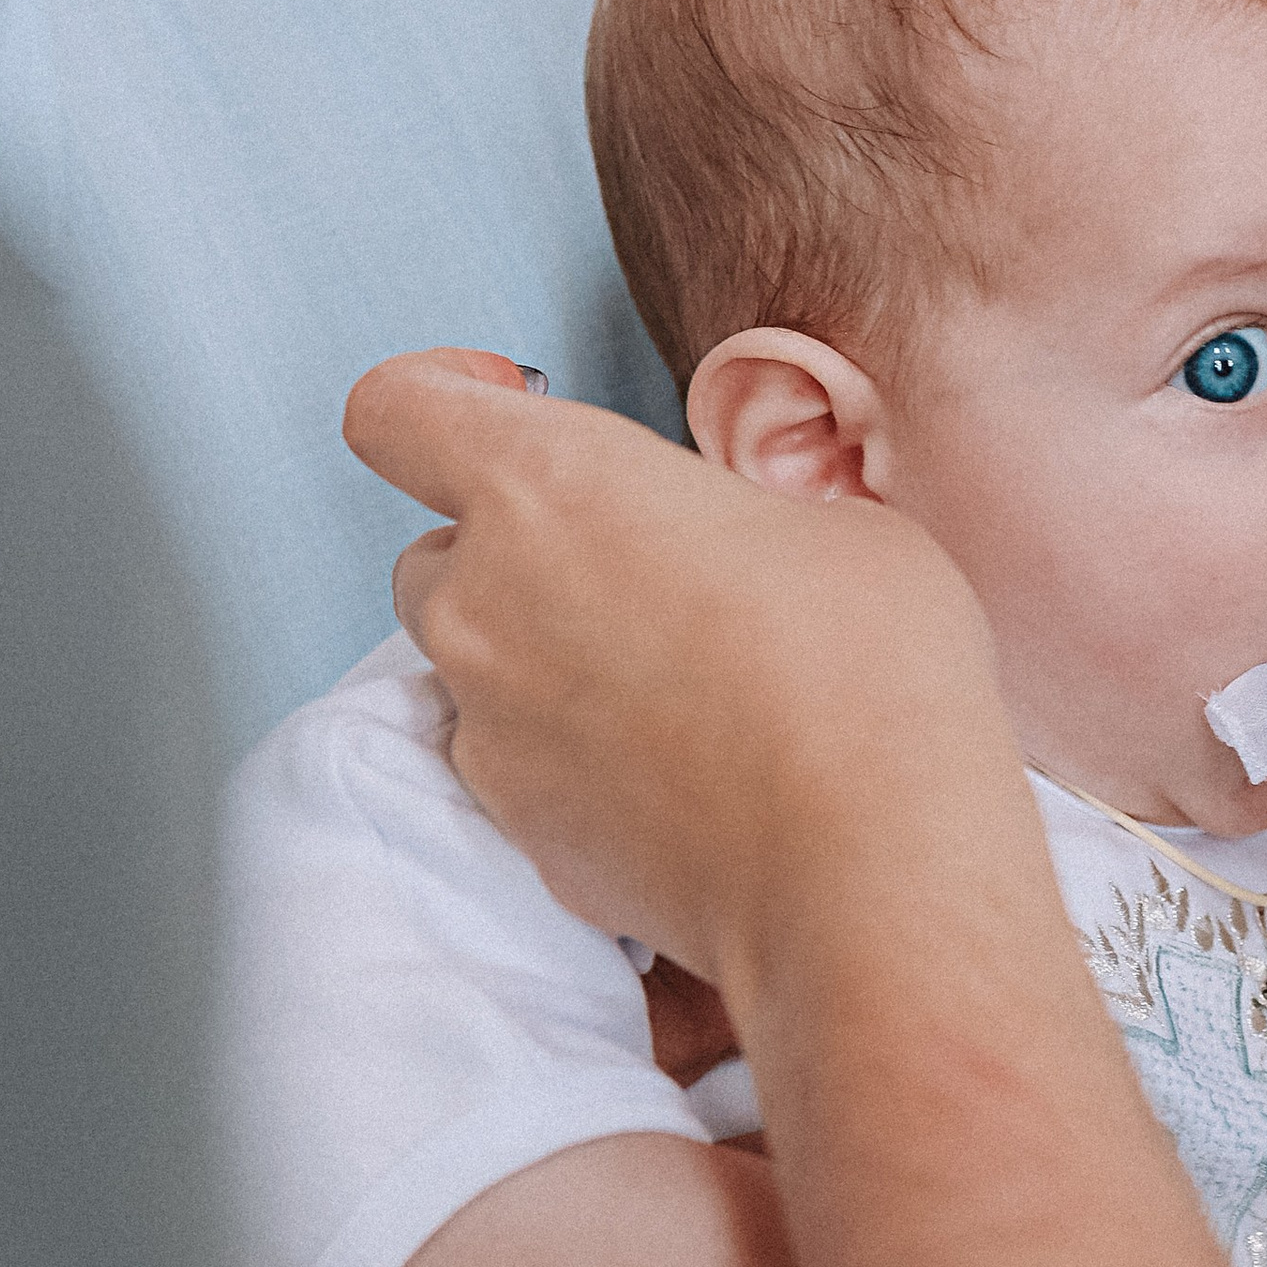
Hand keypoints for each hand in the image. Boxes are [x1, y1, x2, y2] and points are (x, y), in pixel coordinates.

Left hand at [342, 350, 1006, 993]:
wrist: (869, 869)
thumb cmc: (870, 673)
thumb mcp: (831, 524)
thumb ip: (732, 513)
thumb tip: (731, 548)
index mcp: (549, 485)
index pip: (396, 408)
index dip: (437, 397)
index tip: (500, 406)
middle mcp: (486, 603)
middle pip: (432, 553)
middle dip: (509, 555)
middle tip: (633, 575)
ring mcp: (492, 730)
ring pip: (473, 670)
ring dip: (541, 661)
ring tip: (672, 688)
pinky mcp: (522, 833)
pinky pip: (521, 771)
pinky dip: (576, 762)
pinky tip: (685, 776)